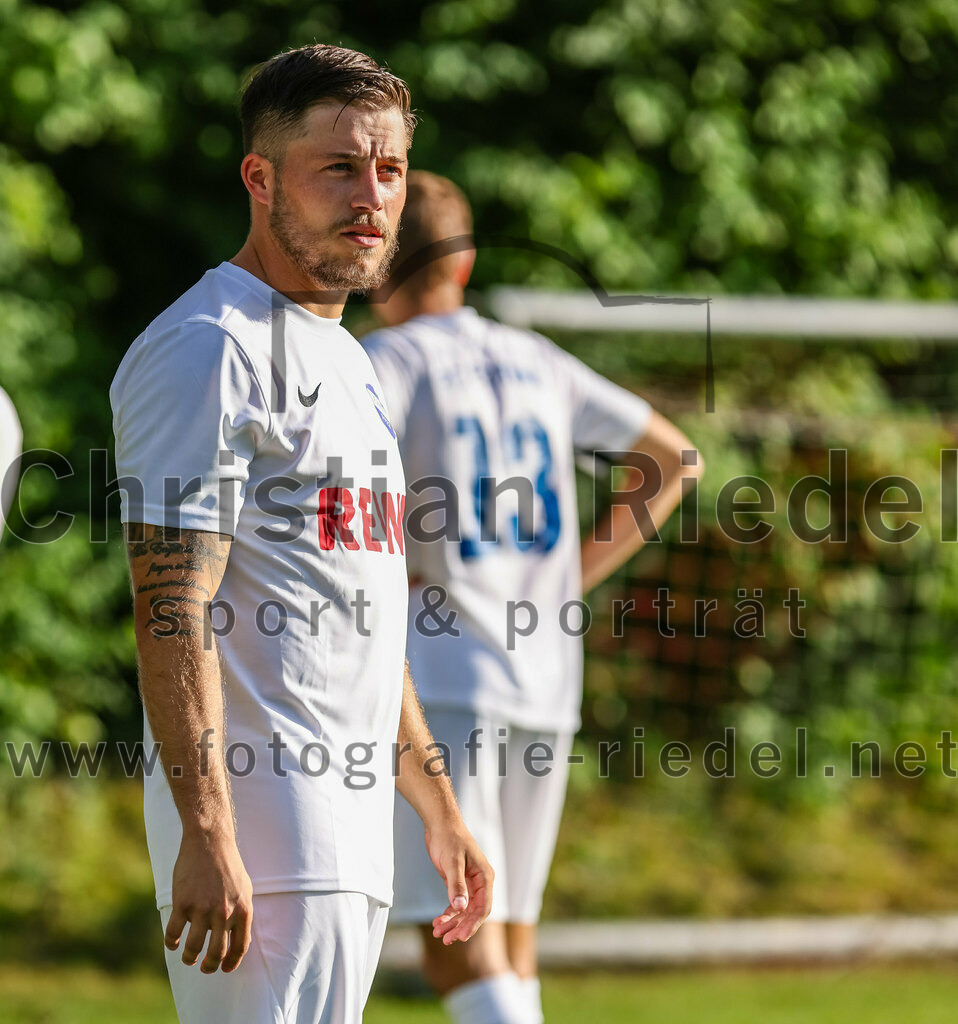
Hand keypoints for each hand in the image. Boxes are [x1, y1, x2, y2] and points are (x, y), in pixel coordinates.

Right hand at [164, 830, 253, 972]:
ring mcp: (202, 909)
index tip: (224, 969)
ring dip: (189, 958)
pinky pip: (173, 934)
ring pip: (193, 948)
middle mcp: (224, 913)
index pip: (240, 947)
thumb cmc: (228, 865)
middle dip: (209, 967)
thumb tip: (239, 940)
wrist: (209, 842)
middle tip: (204, 968)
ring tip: (188, 957)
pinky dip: (171, 944)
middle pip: (216, 953)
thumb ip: (241, 914)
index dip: (231, 963)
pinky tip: (173, 943)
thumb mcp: (245, 889)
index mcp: (243, 909)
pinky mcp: (183, 903)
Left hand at [424, 823, 493, 944]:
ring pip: (464, 910)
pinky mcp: (458, 882)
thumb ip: (457, 885)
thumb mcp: (452, 862)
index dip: (473, 924)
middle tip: (446, 939)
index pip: (483, 907)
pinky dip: (448, 914)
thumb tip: (460, 908)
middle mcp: (480, 882)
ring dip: (452, 923)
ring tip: (438, 933)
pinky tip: (438, 922)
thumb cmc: (449, 838)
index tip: (461, 937)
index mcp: (485, 877)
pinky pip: (456, 904)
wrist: (440, 824)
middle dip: (460, 926)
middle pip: (473, 912)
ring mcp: (469, 883)